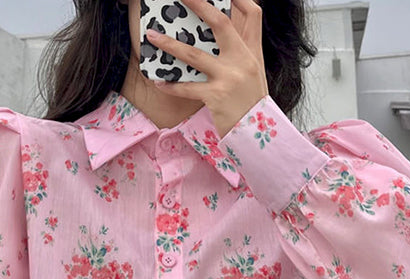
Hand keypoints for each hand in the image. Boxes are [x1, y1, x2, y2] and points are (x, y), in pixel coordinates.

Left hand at [145, 0, 268, 138]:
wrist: (257, 135)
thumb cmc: (250, 105)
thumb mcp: (253, 74)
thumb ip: (240, 54)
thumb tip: (217, 39)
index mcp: (253, 52)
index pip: (253, 14)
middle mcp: (243, 61)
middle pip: (221, 23)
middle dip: (199, 5)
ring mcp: (230, 78)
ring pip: (195, 55)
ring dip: (170, 44)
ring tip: (152, 36)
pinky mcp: (217, 97)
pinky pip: (188, 88)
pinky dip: (171, 85)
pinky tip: (158, 81)